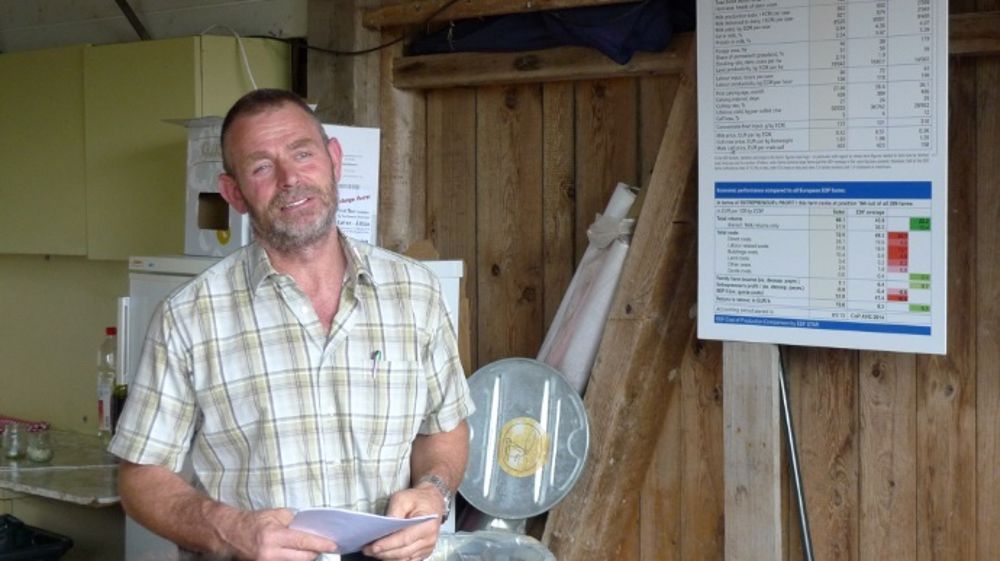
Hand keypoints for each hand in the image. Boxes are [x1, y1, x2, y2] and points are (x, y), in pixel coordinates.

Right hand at [219, 507, 338, 560]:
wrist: (230, 534)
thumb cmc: (253, 522)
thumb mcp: (273, 514)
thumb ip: (292, 519)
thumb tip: (308, 526)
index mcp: (273, 536)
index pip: (303, 542)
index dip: (320, 544)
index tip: (333, 545)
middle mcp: (270, 554)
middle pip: (303, 557)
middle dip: (315, 552)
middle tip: (322, 546)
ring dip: (305, 557)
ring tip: (309, 550)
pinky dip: (293, 560)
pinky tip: (296, 554)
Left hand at [362, 487, 443, 560]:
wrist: (432, 502)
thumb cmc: (417, 499)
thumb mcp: (403, 498)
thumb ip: (394, 511)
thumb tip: (384, 527)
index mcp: (427, 525)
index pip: (404, 538)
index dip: (388, 544)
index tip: (373, 547)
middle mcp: (429, 539)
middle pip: (403, 552)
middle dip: (383, 552)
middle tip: (367, 550)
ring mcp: (427, 548)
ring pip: (404, 558)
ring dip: (387, 557)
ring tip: (372, 552)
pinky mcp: (424, 553)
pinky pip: (407, 560)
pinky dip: (395, 559)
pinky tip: (384, 554)